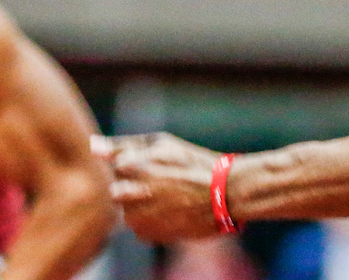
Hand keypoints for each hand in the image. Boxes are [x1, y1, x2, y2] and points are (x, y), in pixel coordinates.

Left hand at [91, 133, 221, 241]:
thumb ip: (123, 145)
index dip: (139, 165)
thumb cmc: (194, 164)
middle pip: (118, 190)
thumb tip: (92, 145)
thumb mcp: (163, 145)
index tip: (159, 166)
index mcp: (132, 166)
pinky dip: (151, 220)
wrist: (225, 194)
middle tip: (162, 185)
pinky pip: (138, 227)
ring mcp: (136, 216)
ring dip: (142, 205)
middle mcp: (129, 192)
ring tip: (169, 199)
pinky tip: (171, 212)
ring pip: (127, 210)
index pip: (118, 166)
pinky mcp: (145, 234)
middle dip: (135, 188)